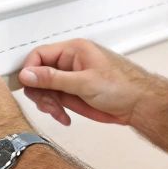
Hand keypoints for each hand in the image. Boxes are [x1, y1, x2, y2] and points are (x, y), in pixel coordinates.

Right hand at [18, 39, 158, 127]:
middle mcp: (70, 63)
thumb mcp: (84, 82)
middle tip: (49, 105)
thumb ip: (53, 78)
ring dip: (47, 104)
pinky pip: (54, 101)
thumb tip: (27, 74)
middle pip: (38, 74)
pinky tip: (64, 117)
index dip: (30, 71)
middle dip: (40, 92)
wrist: (140, 105)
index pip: (39, 55)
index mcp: (73, 51)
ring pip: (44, 90)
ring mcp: (71, 79)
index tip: (28, 87)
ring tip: (59, 113)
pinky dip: (55, 111)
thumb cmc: (123, 87)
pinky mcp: (73, 93)